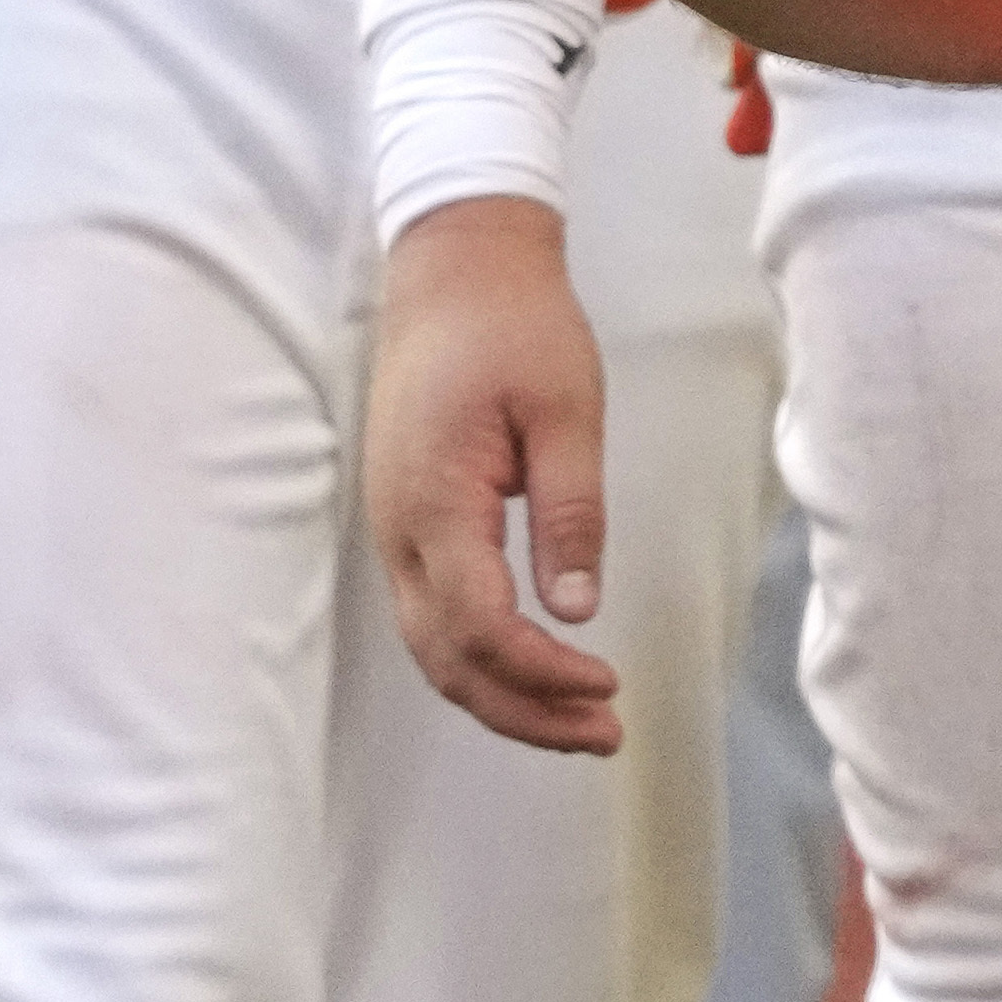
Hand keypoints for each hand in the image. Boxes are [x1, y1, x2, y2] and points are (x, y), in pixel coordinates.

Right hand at [364, 196, 624, 753]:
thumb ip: (571, 511)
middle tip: (604, 734)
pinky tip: (536, 667)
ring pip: (433, 648)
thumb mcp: (566, 409)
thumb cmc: (516, 325)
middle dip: (523, 711)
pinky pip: (433, 614)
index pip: (481, 628)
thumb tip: (577, 609)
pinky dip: (481, 657)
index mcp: (435, 503)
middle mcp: (398, 530)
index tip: (609, 686)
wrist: (453, 267)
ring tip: (581, 718)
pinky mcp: (405, 519)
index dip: (543, 675)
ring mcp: (393, 528)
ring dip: (503, 693)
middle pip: (447, 661)